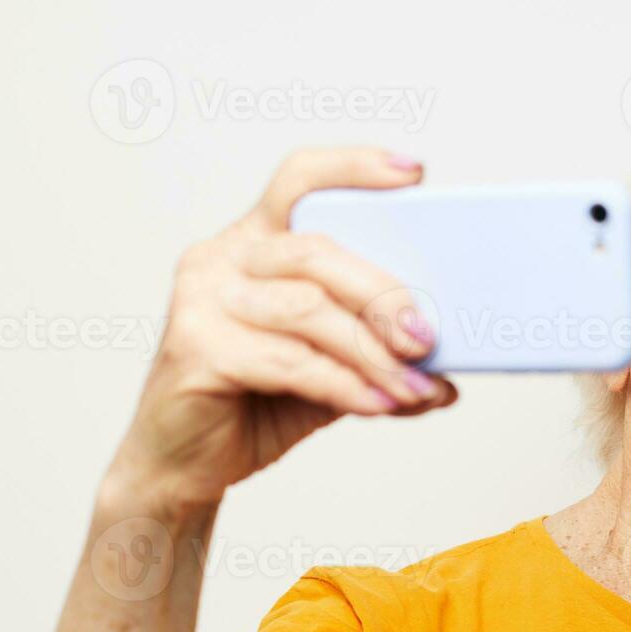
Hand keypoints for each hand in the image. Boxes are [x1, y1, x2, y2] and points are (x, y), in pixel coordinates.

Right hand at [111, 149, 456, 511]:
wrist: (183, 463)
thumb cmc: (256, 402)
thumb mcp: (331, 370)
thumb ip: (379, 358)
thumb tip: (447, 375)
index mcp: (257, 243)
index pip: (301, 181)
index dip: (354, 168)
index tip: (414, 174)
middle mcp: (222, 257)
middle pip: (319, 252)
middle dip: (384, 295)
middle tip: (426, 339)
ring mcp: (202, 299)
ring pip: (308, 309)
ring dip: (373, 354)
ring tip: (414, 388)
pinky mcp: (195, 349)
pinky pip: (290, 362)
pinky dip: (345, 385)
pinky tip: (379, 405)